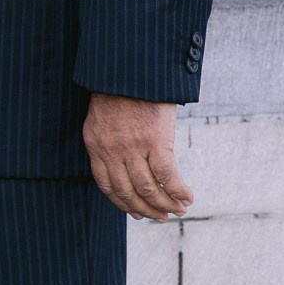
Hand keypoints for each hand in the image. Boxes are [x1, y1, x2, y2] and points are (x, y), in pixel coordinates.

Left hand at [84, 96, 190, 221]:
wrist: (129, 67)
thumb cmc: (120, 88)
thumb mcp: (104, 116)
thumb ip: (110, 140)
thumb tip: (126, 162)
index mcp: (95, 145)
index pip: (107, 185)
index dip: (123, 203)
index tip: (136, 213)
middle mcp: (111, 150)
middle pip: (128, 192)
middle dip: (146, 210)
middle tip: (161, 217)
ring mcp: (132, 147)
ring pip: (149, 189)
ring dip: (166, 204)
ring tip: (178, 210)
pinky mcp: (155, 140)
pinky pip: (167, 176)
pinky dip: (179, 191)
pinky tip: (187, 197)